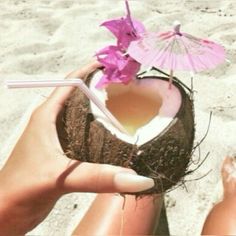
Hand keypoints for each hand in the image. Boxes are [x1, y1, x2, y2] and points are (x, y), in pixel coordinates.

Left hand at [0, 62, 153, 234]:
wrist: (6, 213)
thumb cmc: (21, 189)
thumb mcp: (59, 177)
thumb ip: (98, 177)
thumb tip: (138, 178)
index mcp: (46, 116)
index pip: (69, 84)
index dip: (90, 71)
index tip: (113, 67)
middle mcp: (52, 122)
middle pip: (79, 98)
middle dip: (101, 90)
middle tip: (127, 89)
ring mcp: (58, 138)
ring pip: (83, 117)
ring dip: (101, 111)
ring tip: (125, 109)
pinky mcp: (64, 152)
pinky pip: (85, 135)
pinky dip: (100, 132)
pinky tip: (114, 137)